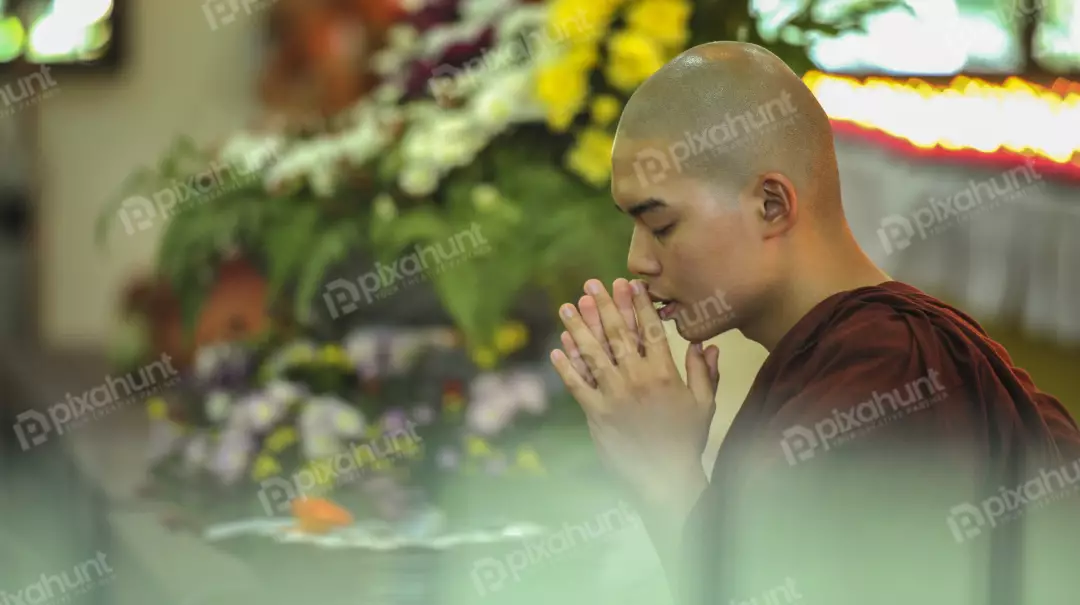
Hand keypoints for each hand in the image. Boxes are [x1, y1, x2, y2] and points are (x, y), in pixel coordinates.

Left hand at [550, 278, 719, 503]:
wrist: (665, 478)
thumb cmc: (687, 441)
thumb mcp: (704, 405)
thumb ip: (705, 373)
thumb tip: (706, 345)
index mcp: (664, 373)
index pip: (650, 330)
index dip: (638, 305)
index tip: (629, 284)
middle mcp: (637, 379)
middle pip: (617, 335)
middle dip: (603, 307)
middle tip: (591, 285)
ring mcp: (614, 396)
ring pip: (593, 355)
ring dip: (578, 329)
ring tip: (567, 307)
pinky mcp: (597, 414)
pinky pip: (577, 385)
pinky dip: (566, 367)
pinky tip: (557, 349)